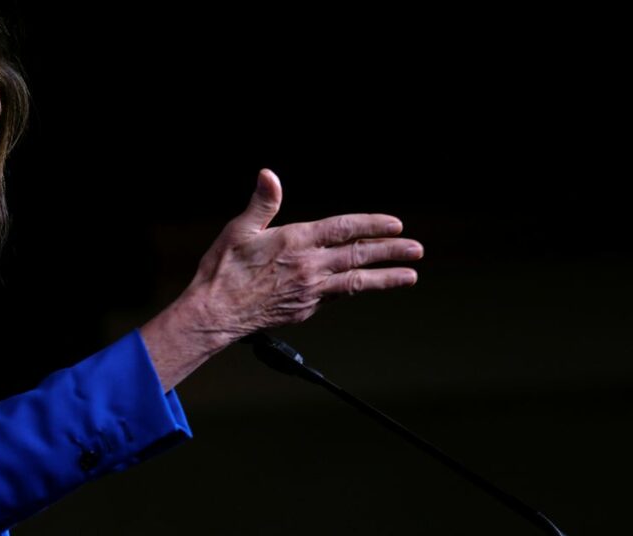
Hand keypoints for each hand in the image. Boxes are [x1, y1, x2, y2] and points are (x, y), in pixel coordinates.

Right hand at [142, 169, 422, 390]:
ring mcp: (311, 292)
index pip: (344, 228)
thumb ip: (263, 202)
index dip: (372, 225)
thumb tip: (269, 174)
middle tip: (417, 249)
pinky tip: (361, 286)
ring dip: (386, 278)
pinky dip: (353, 289)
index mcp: (296, 240)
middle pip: (360, 256)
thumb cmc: (223, 270)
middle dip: (392, 251)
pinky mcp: (305, 310)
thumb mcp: (240, 229)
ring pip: (357, 282)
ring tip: (410, 276)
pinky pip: (335, 296)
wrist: (216, 313)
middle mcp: (310, 266)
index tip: (396, 225)